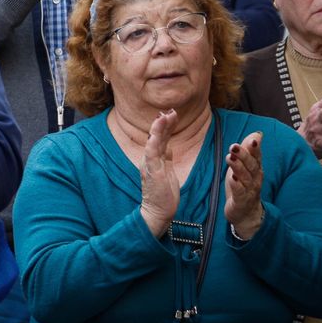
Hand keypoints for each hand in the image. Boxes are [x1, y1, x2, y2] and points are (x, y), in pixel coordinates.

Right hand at [137, 109, 179, 235]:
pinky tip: (158, 129)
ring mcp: (149, 164)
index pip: (160, 138)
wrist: (157, 212)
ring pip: (153, 140)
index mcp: (154, 159)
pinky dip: (155, 138)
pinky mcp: (151, 170)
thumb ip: (166, 158)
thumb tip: (169, 146)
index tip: (172, 114)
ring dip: (159, 127)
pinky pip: (152, 151)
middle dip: (163, 123)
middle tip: (170, 110)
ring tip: (166, 115)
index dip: (166, 126)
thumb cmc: (163, 195)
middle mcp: (149, 159)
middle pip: (156, 136)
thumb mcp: (168, 172)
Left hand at [224, 131, 265, 239]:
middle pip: (251, 166)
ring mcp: (249, 190)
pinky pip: (240, 192)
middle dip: (244, 155)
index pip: (257, 156)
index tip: (253, 138)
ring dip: (238, 167)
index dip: (255, 148)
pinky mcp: (241, 201)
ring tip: (230, 157)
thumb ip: (249, 151)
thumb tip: (257, 133)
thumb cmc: (243, 186)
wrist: (246, 213)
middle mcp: (255, 179)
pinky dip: (236, 185)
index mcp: (256, 169)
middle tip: (234, 146)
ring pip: (245, 178)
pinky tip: (231, 178)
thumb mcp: (245, 167)